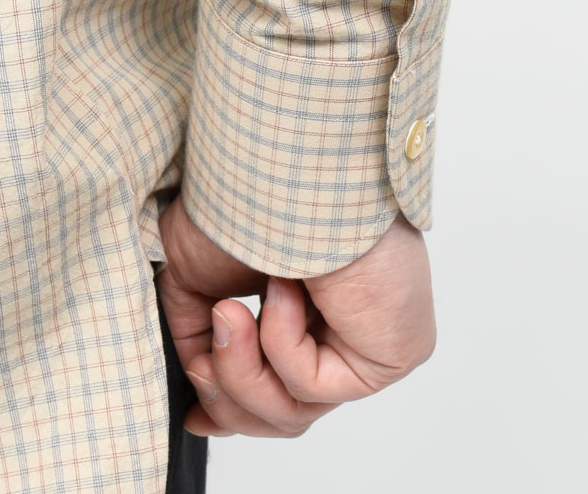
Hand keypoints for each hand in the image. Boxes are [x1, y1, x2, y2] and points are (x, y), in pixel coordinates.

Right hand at [156, 197, 435, 438]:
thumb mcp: (197, 276)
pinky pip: (315, 386)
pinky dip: (282, 342)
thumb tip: (197, 372)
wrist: (282, 171)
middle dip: (228, 398)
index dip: (229, 408)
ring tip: (229, 313)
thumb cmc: (246, 199)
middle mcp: (346, 323)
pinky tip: (286, 291)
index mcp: (311, 305)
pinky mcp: (394, 350)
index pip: (278, 387)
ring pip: (293, 413)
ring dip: (242, 370)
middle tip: (200, 364)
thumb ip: (198, 331)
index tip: (193, 414)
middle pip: (282, 416)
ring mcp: (372, 338)